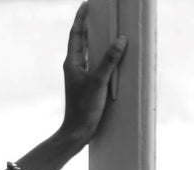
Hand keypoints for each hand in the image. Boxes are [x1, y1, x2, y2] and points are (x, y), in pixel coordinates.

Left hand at [59, 1, 127, 143]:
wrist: (76, 132)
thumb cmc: (84, 109)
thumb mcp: (98, 82)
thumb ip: (109, 60)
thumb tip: (120, 39)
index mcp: (72, 62)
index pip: (76, 34)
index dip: (81, 18)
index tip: (87, 3)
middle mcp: (74, 66)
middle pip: (81, 39)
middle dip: (89, 23)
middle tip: (99, 10)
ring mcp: (79, 74)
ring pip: (88, 50)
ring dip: (96, 37)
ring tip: (105, 24)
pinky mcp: (87, 83)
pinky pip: (94, 61)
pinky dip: (102, 52)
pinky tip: (110, 50)